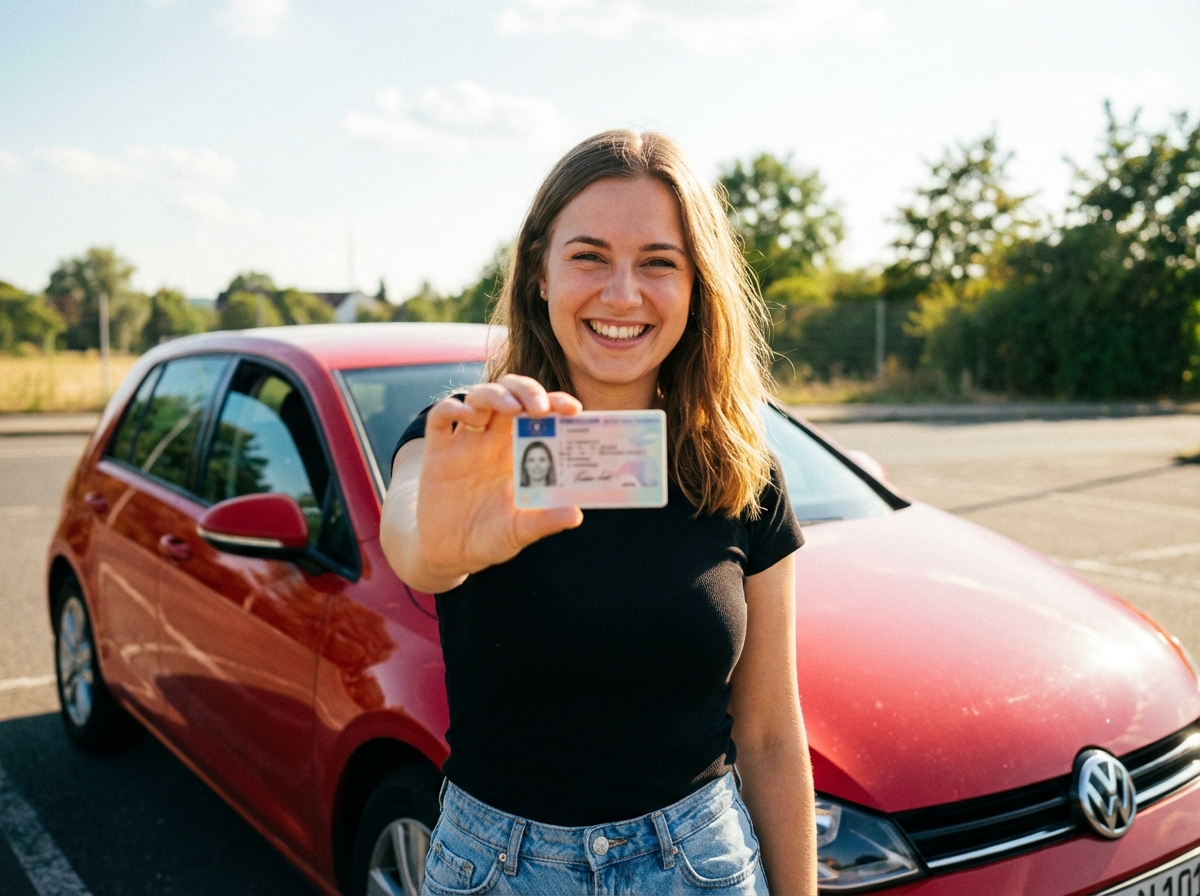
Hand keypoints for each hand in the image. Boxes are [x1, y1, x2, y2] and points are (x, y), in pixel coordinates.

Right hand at [414, 375, 582, 586]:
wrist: (448, 554)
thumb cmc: (490, 537)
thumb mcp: (519, 532)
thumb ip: (544, 521)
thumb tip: (576, 515)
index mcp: (520, 452)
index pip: (540, 413)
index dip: (556, 403)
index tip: (573, 409)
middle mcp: (494, 440)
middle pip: (512, 394)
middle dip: (527, 390)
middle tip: (540, 407)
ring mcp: (465, 443)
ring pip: (478, 396)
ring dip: (496, 394)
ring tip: (511, 409)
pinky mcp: (436, 452)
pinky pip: (439, 416)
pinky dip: (452, 408)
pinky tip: (468, 416)